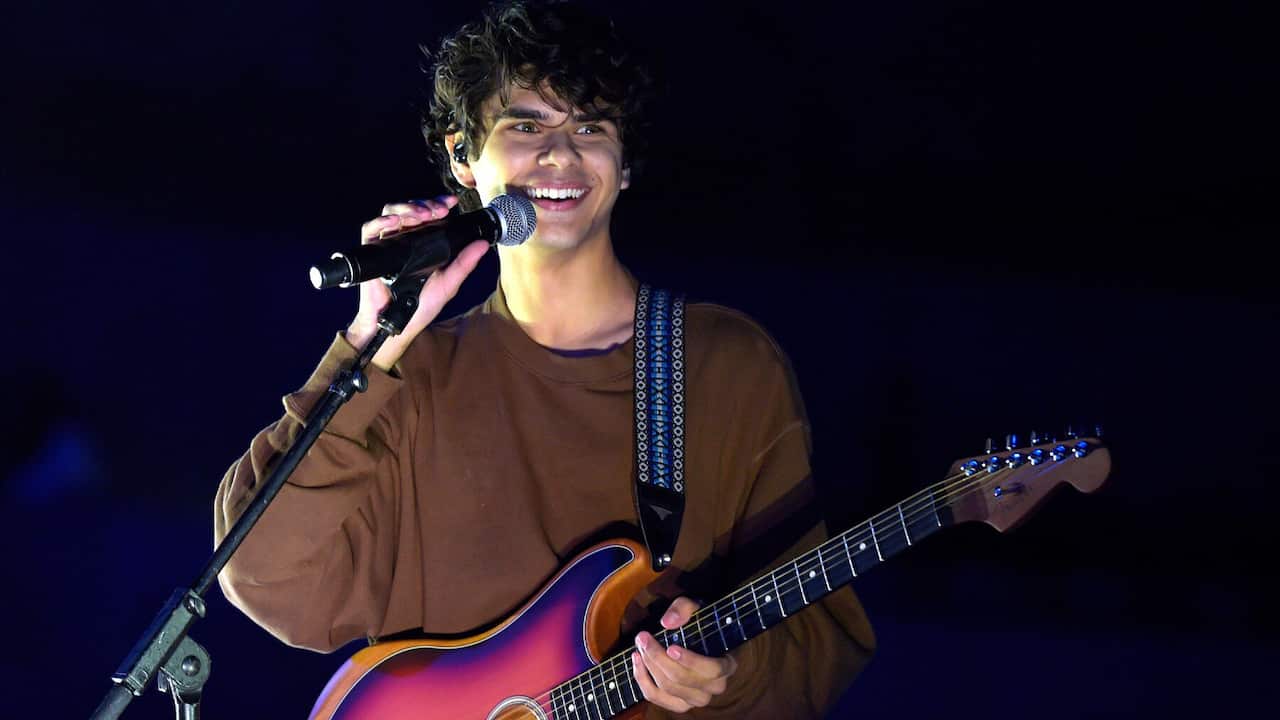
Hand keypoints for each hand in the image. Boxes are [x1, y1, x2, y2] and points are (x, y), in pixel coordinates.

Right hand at [344, 195, 488, 370]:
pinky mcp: (371, 251)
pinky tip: (395, 221)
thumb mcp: (448, 283)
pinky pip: (371, 229)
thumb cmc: (421, 305)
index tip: (451, 203)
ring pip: (391, 213)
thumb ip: (464, 264)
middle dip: (425, 204)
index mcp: (422, 242)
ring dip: (408, 209)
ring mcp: (387, 244)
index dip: (438, 203)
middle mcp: (404, 239)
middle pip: (410, 209)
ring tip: (422, 215)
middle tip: (438, 211)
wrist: (398, 324)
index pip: (429, 215)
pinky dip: (382, 222)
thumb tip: (484, 245)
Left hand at [631, 597, 737, 712]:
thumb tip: (667, 622)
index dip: (690, 661)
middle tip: (643, 638)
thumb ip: (683, 608)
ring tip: (639, 648)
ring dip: (649, 667)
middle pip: (683, 678)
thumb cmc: (699, 624)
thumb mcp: (695, 608)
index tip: (671, 648)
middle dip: (658, 657)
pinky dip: (643, 681)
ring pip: (669, 688)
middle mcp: (715, 687)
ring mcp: (697, 699)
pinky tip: (637, 662)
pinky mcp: (679, 704)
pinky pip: (657, 698)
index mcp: (727, 665)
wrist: (696, 639)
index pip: (712, 669)